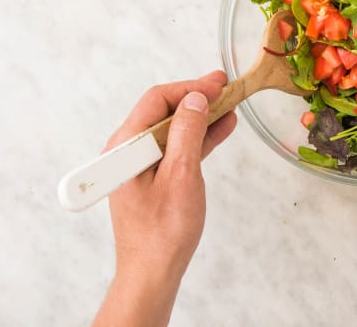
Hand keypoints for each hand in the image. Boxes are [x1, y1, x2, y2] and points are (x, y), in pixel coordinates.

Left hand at [93, 71, 236, 326]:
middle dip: (196, 97)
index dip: (189, 88)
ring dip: (201, 116)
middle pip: (164, 111)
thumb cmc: (163, 231)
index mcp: (126, 147)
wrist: (153, 272)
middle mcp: (128, 151)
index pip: (157, 100)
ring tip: (230, 105)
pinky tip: (221, 128)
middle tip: (226, 87)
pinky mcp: (153, 177)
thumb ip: (187, 133)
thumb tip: (195, 99)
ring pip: (173, 129)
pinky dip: (198, 138)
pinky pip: (176, 148)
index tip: (218, 83)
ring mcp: (141, 164)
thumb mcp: (181, 176)